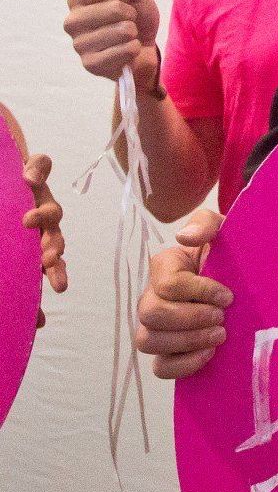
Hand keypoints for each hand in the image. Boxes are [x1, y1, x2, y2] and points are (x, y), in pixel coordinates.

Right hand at [22, 154, 66, 328]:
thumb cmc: (1, 222)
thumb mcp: (5, 256)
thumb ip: (15, 285)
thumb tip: (36, 325)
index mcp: (34, 243)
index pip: (51, 261)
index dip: (56, 273)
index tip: (58, 288)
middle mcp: (41, 222)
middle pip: (56, 235)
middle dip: (54, 247)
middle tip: (48, 256)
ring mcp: (38, 196)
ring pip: (53, 208)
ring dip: (44, 215)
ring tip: (29, 220)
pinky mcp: (31, 169)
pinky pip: (41, 166)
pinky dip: (38, 170)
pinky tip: (28, 180)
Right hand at [64, 0, 161, 91]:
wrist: (143, 52)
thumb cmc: (135, 20)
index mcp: (77, 0)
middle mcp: (71, 21)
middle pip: (114, 8)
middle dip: (131, 14)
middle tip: (129, 21)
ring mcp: (78, 45)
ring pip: (121, 31)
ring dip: (134, 33)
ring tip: (128, 37)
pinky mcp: (90, 65)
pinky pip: (122, 52)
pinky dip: (133, 50)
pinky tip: (129, 51)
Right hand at [135, 209, 230, 378]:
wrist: (244, 282)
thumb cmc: (231, 255)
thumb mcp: (223, 231)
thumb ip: (205, 224)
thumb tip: (184, 236)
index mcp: (165, 268)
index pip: (167, 283)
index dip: (199, 291)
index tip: (228, 295)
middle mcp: (152, 297)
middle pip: (152, 313)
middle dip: (191, 318)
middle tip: (222, 318)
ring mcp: (156, 327)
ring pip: (148, 341)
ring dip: (188, 341)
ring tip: (220, 336)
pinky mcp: (167, 351)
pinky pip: (160, 368)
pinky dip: (183, 365)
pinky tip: (209, 355)